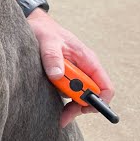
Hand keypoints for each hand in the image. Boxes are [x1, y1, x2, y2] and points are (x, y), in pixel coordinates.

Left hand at [26, 12, 115, 126]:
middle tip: (64, 116)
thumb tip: (58, 75)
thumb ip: (52, 57)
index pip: (105, 87)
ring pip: (80, 96)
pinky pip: (68, 92)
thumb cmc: (45, 31)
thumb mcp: (48, 42)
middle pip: (92, 96)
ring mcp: (76, 73)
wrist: (34, 24)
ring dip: (70, 105)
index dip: (99, 101)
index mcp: (88, 61)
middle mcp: (85, 68)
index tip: (83, 109)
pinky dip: (62, 99)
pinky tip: (51, 98)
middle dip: (80, 107)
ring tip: (57, 111)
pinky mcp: (65, 76)